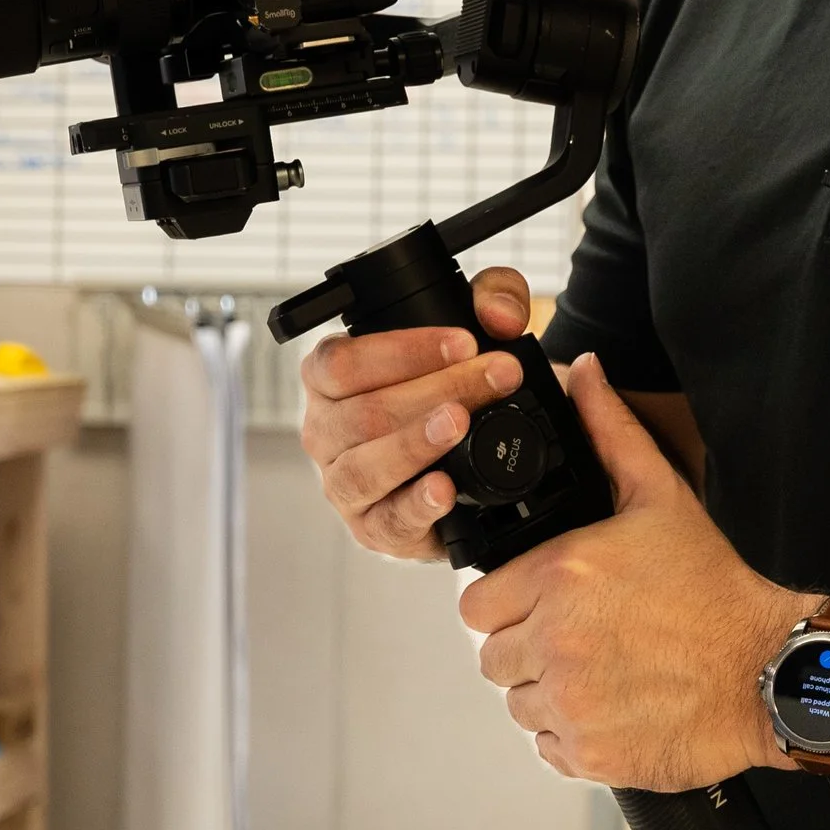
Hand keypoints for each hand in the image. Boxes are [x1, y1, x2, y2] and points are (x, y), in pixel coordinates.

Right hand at [297, 268, 533, 562]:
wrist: (477, 464)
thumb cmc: (455, 390)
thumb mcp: (477, 331)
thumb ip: (495, 299)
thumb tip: (502, 315)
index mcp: (329, 380)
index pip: (342, 361)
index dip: (403, 350)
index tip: (465, 342)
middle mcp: (326, 433)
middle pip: (364, 413)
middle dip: (437, 390)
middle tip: (496, 378)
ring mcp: (345, 486)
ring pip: (365, 467)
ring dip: (416, 443)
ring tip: (460, 423)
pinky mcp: (374, 530)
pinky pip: (387, 521)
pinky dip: (417, 506)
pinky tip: (445, 490)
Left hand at [458, 354, 798, 786]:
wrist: (774, 670)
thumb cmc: (719, 587)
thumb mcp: (662, 496)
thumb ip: (611, 432)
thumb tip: (583, 374)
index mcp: (559, 576)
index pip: (477, 606)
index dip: (507, 604)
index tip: (543, 604)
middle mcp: (555, 640)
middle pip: (493, 657)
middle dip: (526, 648)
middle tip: (580, 639)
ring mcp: (571, 703)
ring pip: (518, 704)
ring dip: (548, 692)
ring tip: (604, 672)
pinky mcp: (590, 754)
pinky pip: (548, 748)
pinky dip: (573, 735)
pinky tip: (616, 706)